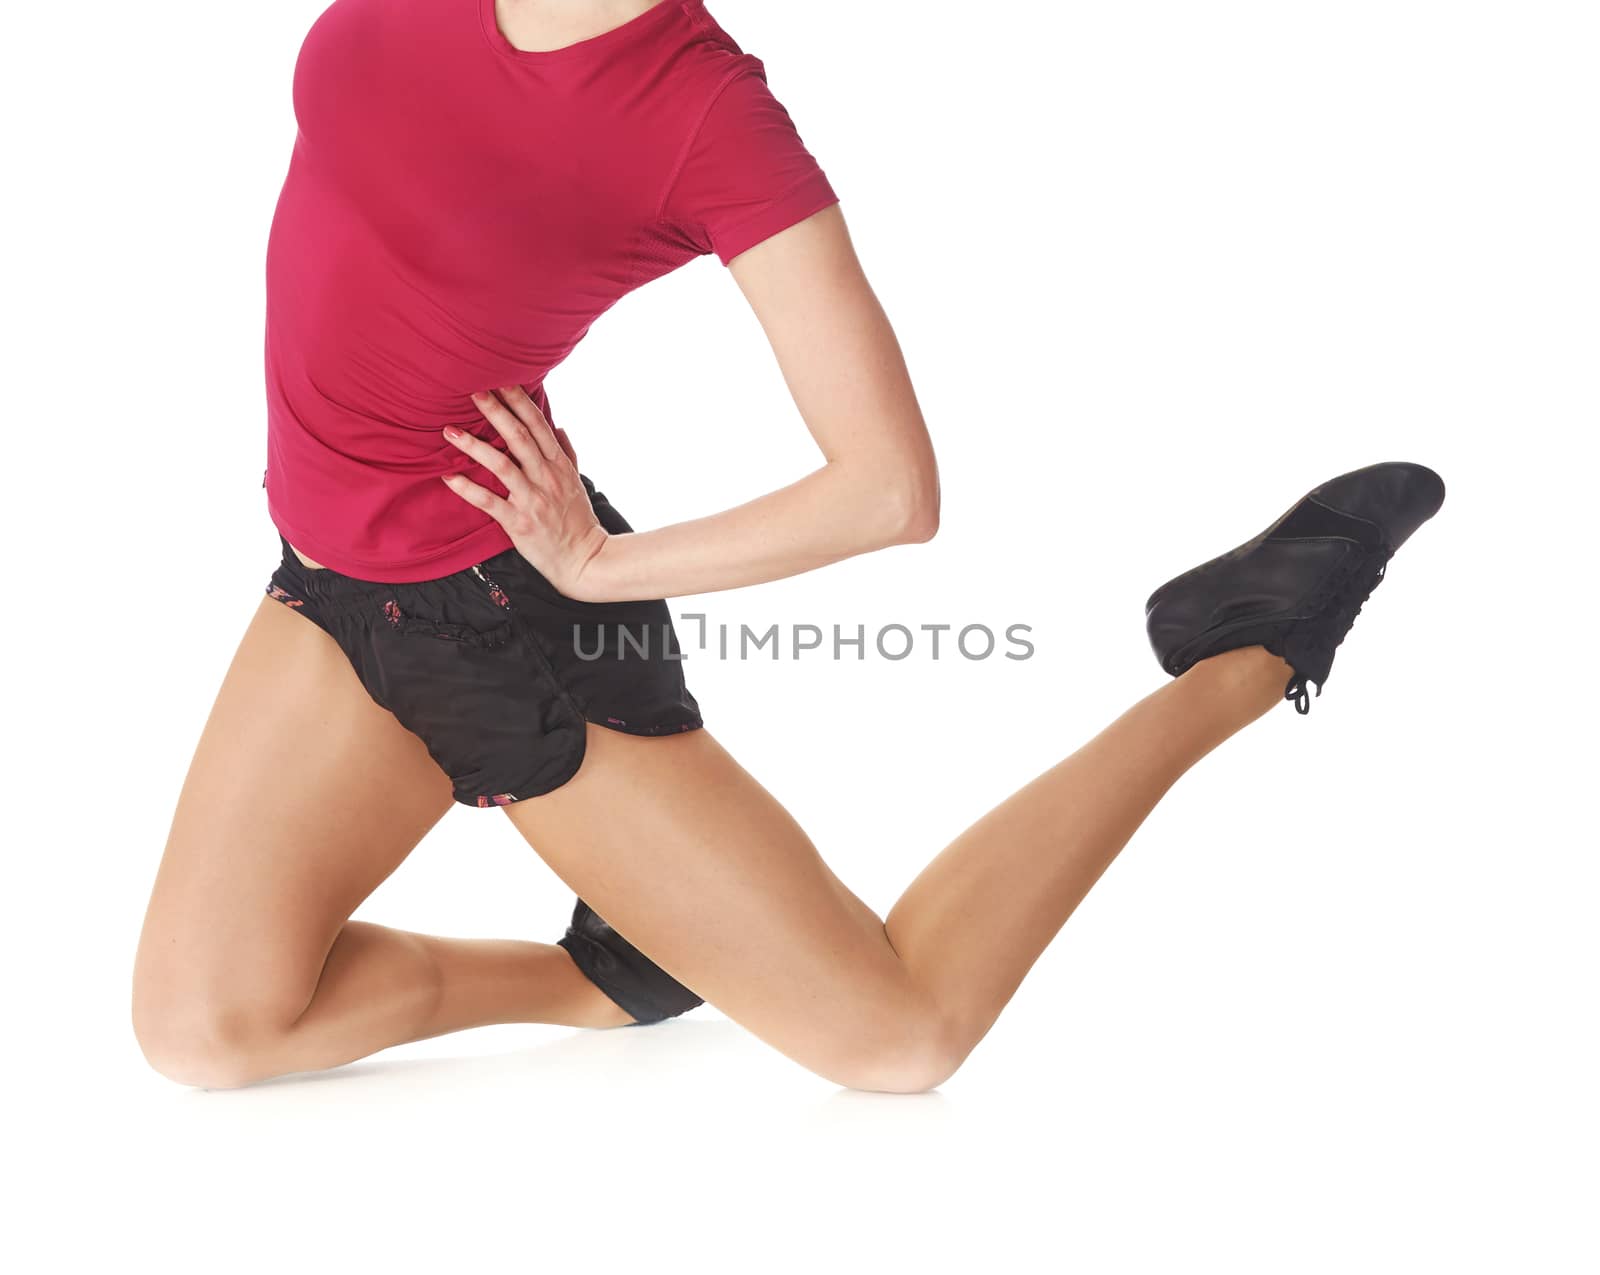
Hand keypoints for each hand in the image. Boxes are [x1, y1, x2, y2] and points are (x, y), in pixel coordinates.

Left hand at [440, 386, 607, 597]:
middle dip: (495, 411)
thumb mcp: (577, 482)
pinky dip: (468, 489)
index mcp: (559, 465)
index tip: (501, 380)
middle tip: (473, 391)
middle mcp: (546, 477)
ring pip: (501, 464)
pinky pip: (489, 502)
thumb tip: (558, 426)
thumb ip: (567, 452)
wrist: (584, 559)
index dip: (519, 400)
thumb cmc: (577, 521)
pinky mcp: (519, 522)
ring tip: (450, 431)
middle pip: (519, 436)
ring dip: (474, 446)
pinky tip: (449, 477)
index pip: (538, 424)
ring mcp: (533, 500)